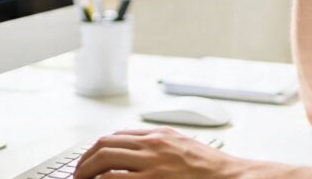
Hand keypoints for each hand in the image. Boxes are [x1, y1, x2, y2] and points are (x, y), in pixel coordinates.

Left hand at [73, 127, 244, 178]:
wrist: (233, 178)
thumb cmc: (212, 169)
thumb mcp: (184, 147)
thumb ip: (160, 147)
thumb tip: (137, 152)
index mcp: (159, 136)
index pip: (117, 137)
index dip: (97, 150)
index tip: (89, 162)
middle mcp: (153, 145)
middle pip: (105, 145)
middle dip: (85, 161)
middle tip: (78, 176)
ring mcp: (152, 164)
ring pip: (105, 160)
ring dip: (86, 172)